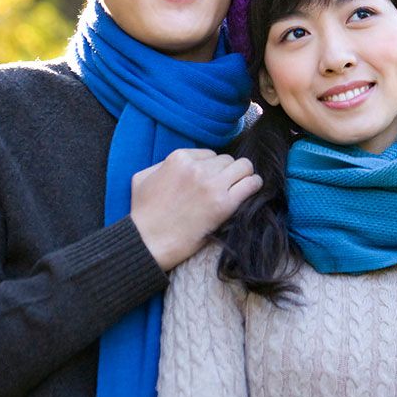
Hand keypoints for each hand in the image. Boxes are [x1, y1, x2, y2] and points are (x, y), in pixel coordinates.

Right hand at [130, 149, 261, 270]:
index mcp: (179, 158)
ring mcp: (212, 185)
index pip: (210, 154)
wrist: (148, 242)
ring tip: (241, 186)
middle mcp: (197, 168)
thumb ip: (161, 164)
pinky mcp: (223, 204)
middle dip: (227, 172)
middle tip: (225, 186)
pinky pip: (251, 184)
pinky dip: (254, 185)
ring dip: (243, 176)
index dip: (212, 167)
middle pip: (227, 160)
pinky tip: (251, 190)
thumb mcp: (142, 177)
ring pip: (243, 167)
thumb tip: (180, 164)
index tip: (211, 179)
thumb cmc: (143, 214)